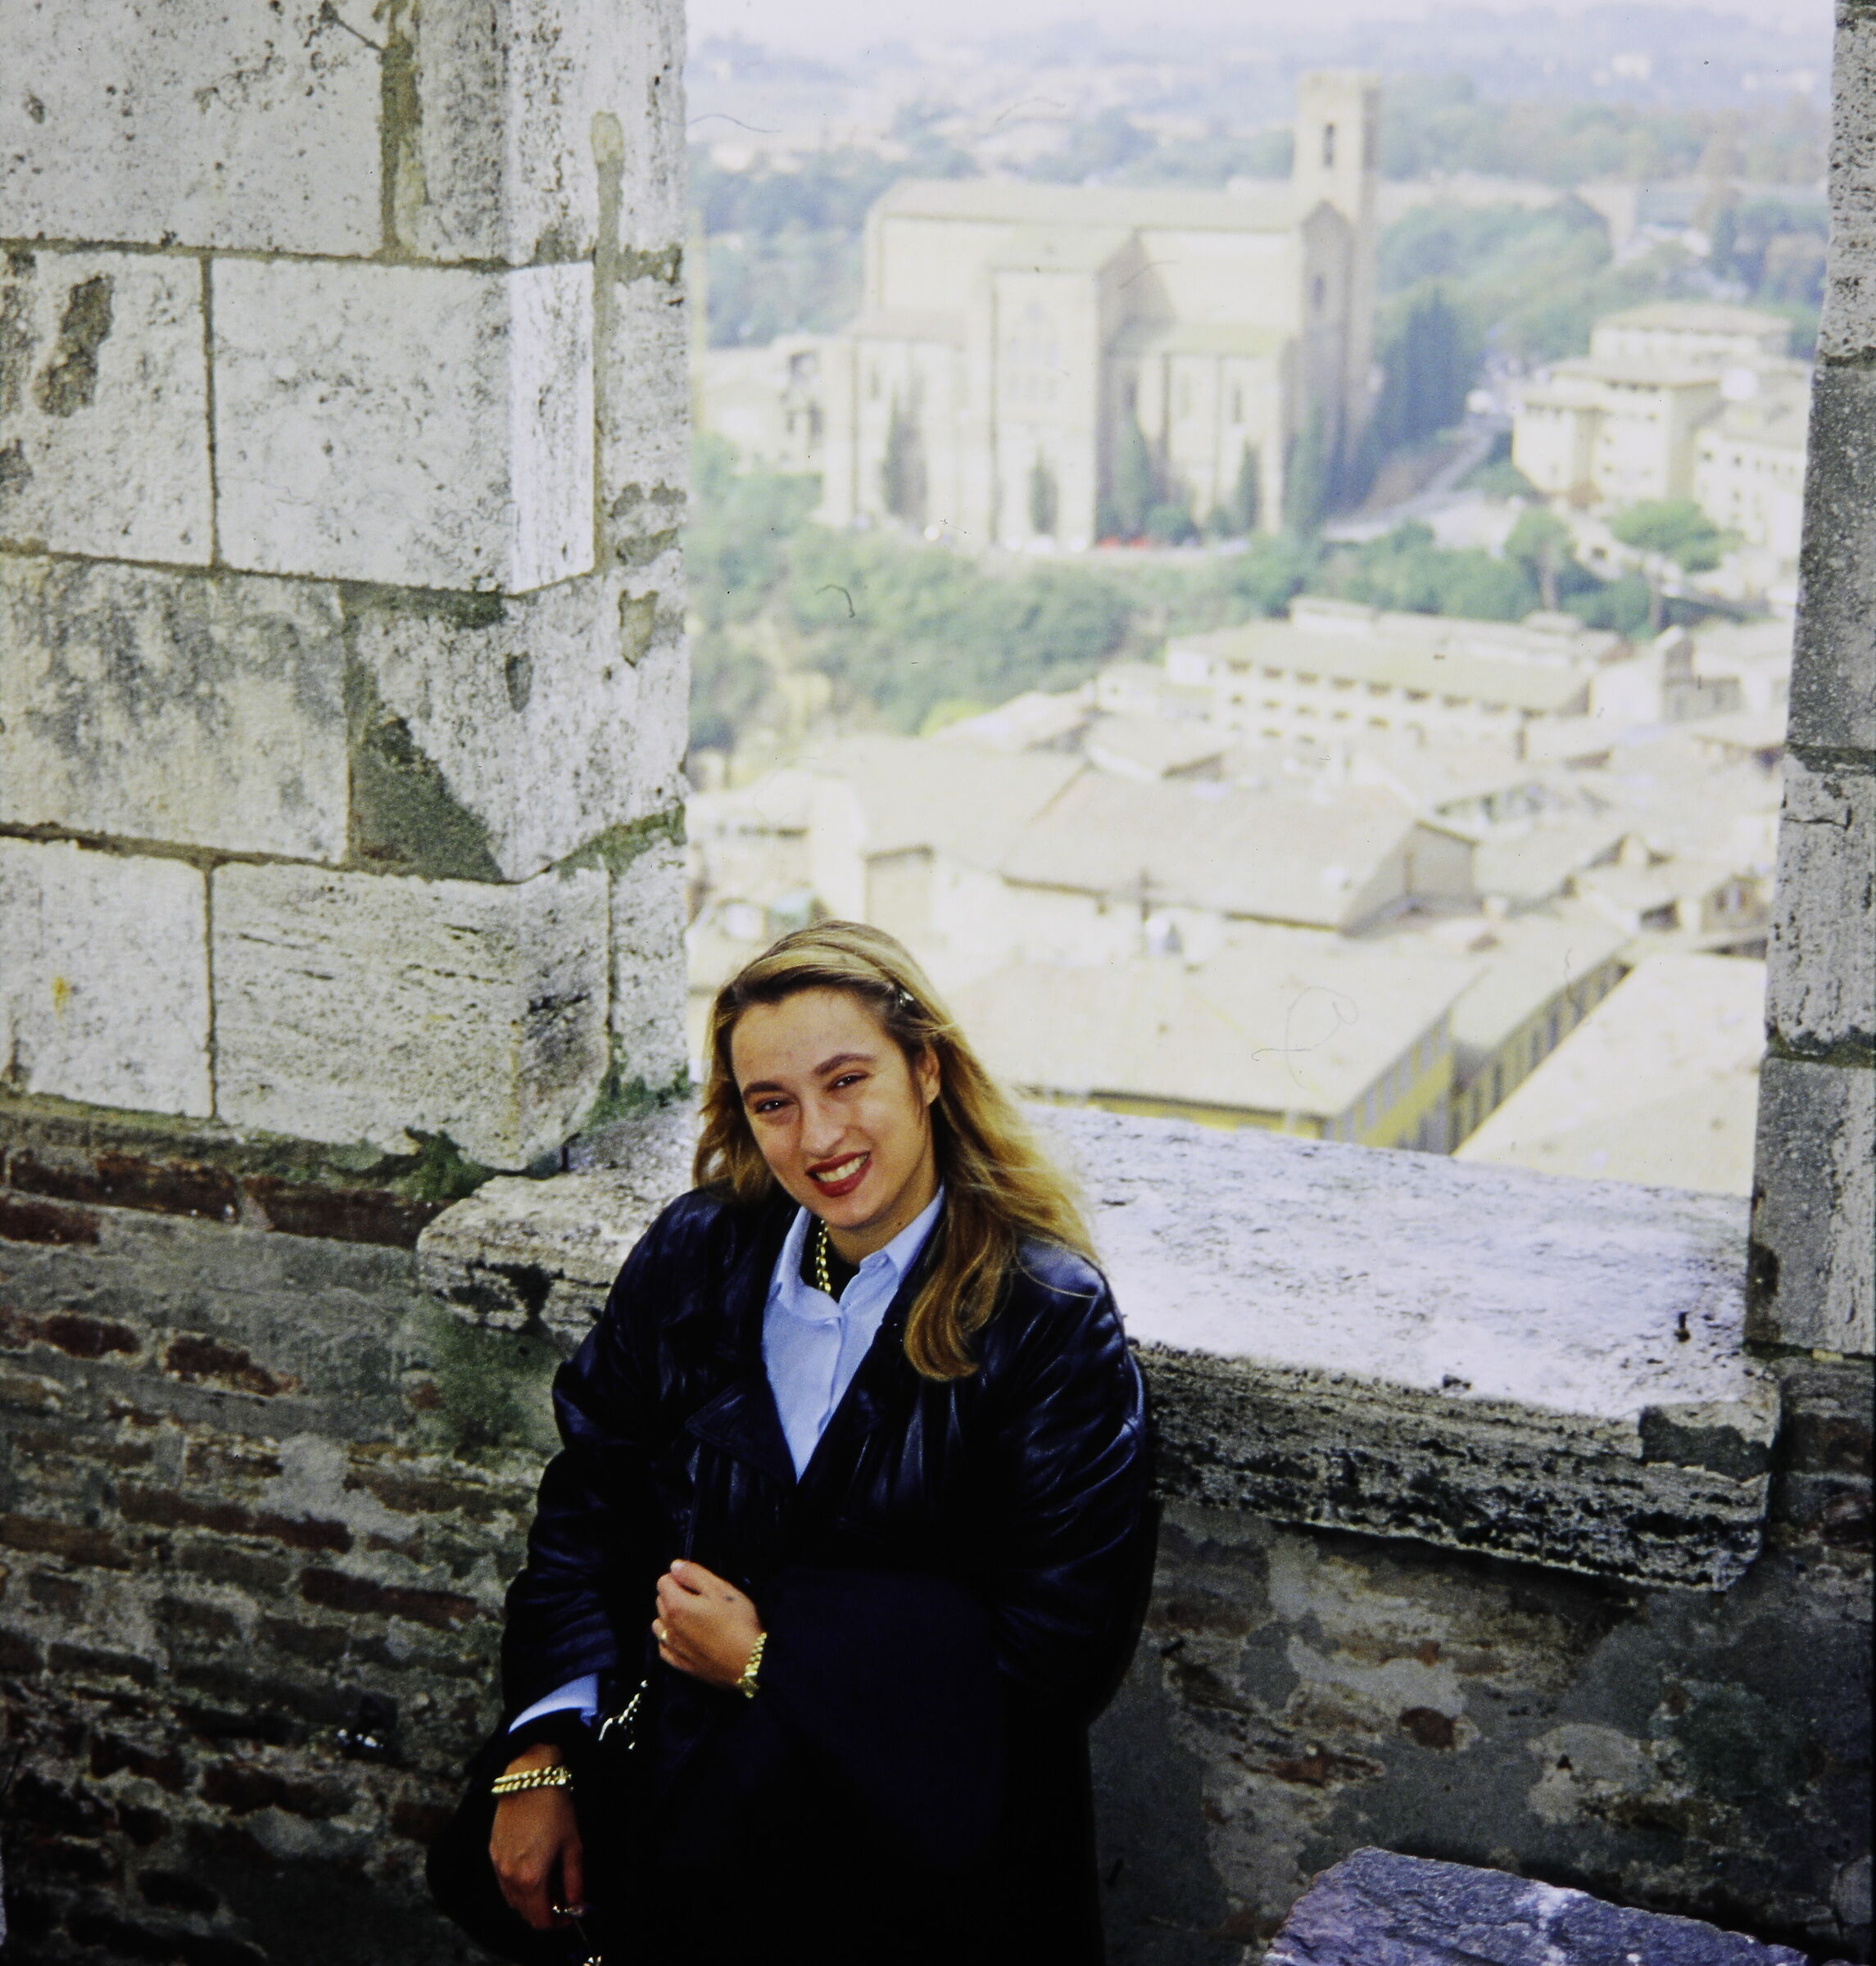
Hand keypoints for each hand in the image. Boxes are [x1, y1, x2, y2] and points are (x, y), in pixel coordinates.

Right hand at [489, 1743, 583, 1931]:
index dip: (557, 1922)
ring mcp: (498, 1866)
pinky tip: (532, 1870)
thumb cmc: (554, 1808)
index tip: (568, 1915)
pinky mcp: (492, 1853)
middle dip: (544, 1912)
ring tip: (548, 1885)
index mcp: (531, 1878)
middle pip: (525, 1913)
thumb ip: (574, 1879)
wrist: (527, 1779)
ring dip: (530, 1901)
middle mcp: (510, 1877)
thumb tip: (576, 1902)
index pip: (540, 1919)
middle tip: (561, 1899)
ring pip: (513, 1900)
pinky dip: (517, 1887)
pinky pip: (504, 1883)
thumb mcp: (573, 1845)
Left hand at [653, 1559, 762, 1689]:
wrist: (750, 1661)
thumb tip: (675, 1566)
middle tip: (702, 1598)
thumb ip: (694, 1574)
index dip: (681, 1577)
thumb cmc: (738, 1622)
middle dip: (675, 1594)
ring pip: (660, 1624)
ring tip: (694, 1617)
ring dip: (670, 1617)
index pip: (663, 1581)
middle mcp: (669, 1627)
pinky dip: (670, 1639)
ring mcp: (673, 1648)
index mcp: (677, 1606)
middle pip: (661, 1601)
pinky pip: (664, 1647)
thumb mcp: (721, 1590)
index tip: (698, 1584)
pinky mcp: (681, 1664)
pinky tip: (686, 1637)